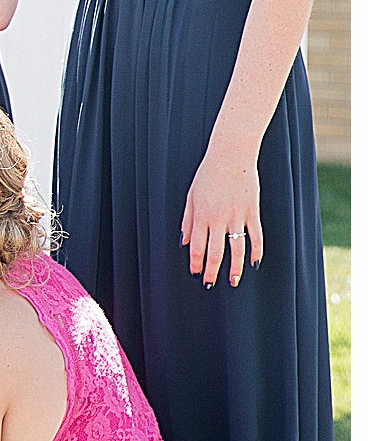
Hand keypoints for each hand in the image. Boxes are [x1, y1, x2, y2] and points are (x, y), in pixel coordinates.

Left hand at [181, 141, 263, 287]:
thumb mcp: (191, 196)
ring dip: (235, 268)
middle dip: (212, 271)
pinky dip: (257, 251)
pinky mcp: (252, 212)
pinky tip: (254, 263)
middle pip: (215, 252)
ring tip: (234, 281)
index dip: (196, 262)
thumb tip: (183, 242)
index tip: (195, 273)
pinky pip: (256, 236)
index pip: (197, 246)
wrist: (230, 156)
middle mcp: (218, 218)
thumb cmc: (207, 175)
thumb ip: (187, 220)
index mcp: (201, 215)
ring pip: (237, 249)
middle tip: (210, 284)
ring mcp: (237, 216)